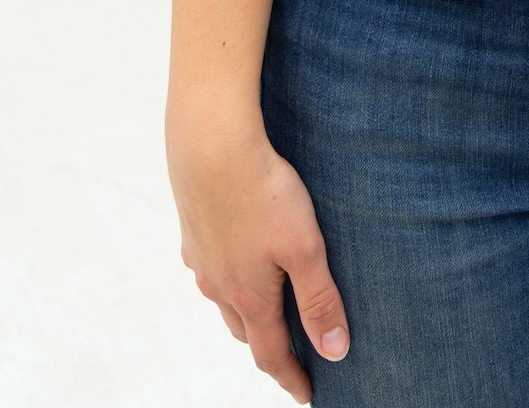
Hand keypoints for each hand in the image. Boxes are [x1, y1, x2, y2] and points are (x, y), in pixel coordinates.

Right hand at [169, 114, 349, 401]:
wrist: (211, 146)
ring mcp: (202, 260)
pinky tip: (237, 256)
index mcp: (249, 297)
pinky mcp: (193, 231)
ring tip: (269, 308)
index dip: (291, 378)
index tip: (308, 395)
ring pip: (225, 300)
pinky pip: (212, 266)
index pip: (271, 355)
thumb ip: (319, 300)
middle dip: (269, 346)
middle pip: (246, 330)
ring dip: (247, 312)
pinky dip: (229, 274)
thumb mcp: (304, 248)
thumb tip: (335, 352)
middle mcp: (219, 287)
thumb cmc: (264, 194)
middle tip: (294, 352)